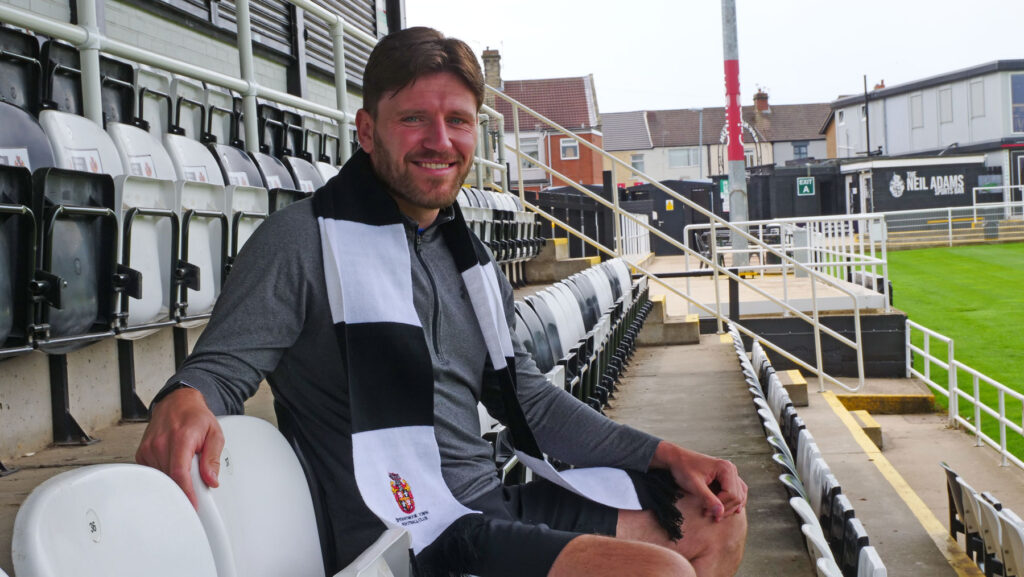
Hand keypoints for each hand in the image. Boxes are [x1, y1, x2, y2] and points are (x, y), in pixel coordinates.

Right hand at [135, 387, 223, 508]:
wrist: (177, 402)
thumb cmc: (196, 417)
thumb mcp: (215, 434)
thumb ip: (213, 458)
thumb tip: (211, 480)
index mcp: (181, 438)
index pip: (179, 472)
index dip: (186, 492)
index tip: (192, 505)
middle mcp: (161, 443)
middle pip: (169, 479)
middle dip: (183, 488)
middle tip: (195, 489)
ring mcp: (149, 448)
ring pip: (161, 478)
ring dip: (174, 480)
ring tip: (185, 469)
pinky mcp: (142, 453)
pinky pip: (152, 473)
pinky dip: (164, 475)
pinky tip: (172, 467)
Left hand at [650, 441, 747, 521]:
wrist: (676, 459)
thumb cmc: (684, 470)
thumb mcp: (694, 485)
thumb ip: (707, 499)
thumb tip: (720, 513)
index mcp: (726, 468)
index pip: (732, 494)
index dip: (720, 506)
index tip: (705, 511)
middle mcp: (731, 469)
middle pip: (737, 496)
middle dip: (724, 508)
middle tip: (708, 514)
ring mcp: (731, 472)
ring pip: (739, 495)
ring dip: (729, 507)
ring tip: (716, 516)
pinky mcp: (727, 477)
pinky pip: (737, 491)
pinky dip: (733, 501)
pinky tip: (728, 509)